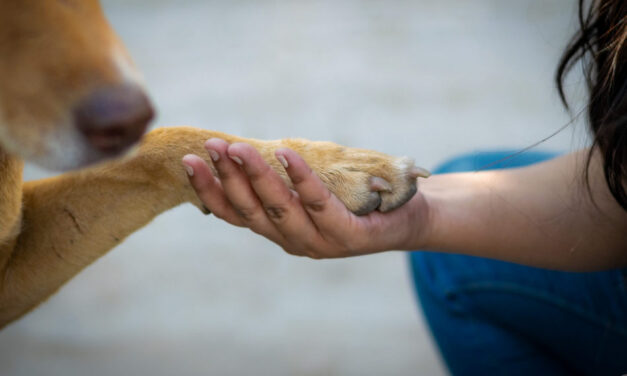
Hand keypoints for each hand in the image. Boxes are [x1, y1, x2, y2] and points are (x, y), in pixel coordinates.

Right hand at [182, 138, 430, 257]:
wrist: (408, 217)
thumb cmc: (353, 197)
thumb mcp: (310, 189)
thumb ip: (283, 179)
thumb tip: (247, 147)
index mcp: (279, 231)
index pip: (235, 214)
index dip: (209, 191)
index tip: (190, 162)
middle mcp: (293, 241)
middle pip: (251, 211)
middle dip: (226, 179)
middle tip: (210, 147)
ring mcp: (320, 242)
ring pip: (279, 208)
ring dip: (255, 176)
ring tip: (238, 148)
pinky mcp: (348, 236)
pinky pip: (319, 203)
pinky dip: (301, 178)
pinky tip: (286, 153)